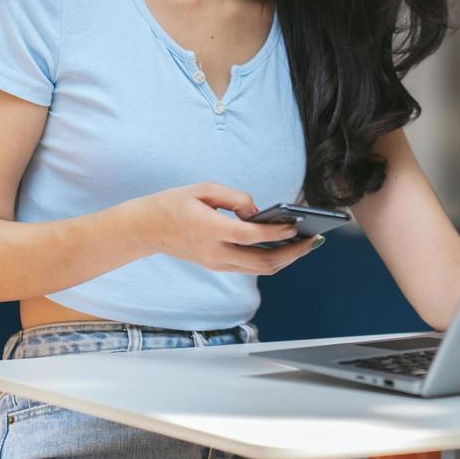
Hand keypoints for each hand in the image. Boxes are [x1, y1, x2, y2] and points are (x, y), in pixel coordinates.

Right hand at [135, 181, 322, 274]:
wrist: (146, 229)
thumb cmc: (175, 203)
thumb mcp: (203, 188)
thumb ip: (235, 197)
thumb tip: (259, 211)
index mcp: (209, 229)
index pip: (250, 236)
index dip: (276, 233)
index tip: (295, 225)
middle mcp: (215, 252)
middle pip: (262, 262)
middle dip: (292, 252)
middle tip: (313, 239)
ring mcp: (216, 263)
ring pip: (259, 270)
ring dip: (286, 259)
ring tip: (307, 244)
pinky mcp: (217, 266)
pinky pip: (250, 268)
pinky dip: (271, 259)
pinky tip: (286, 247)